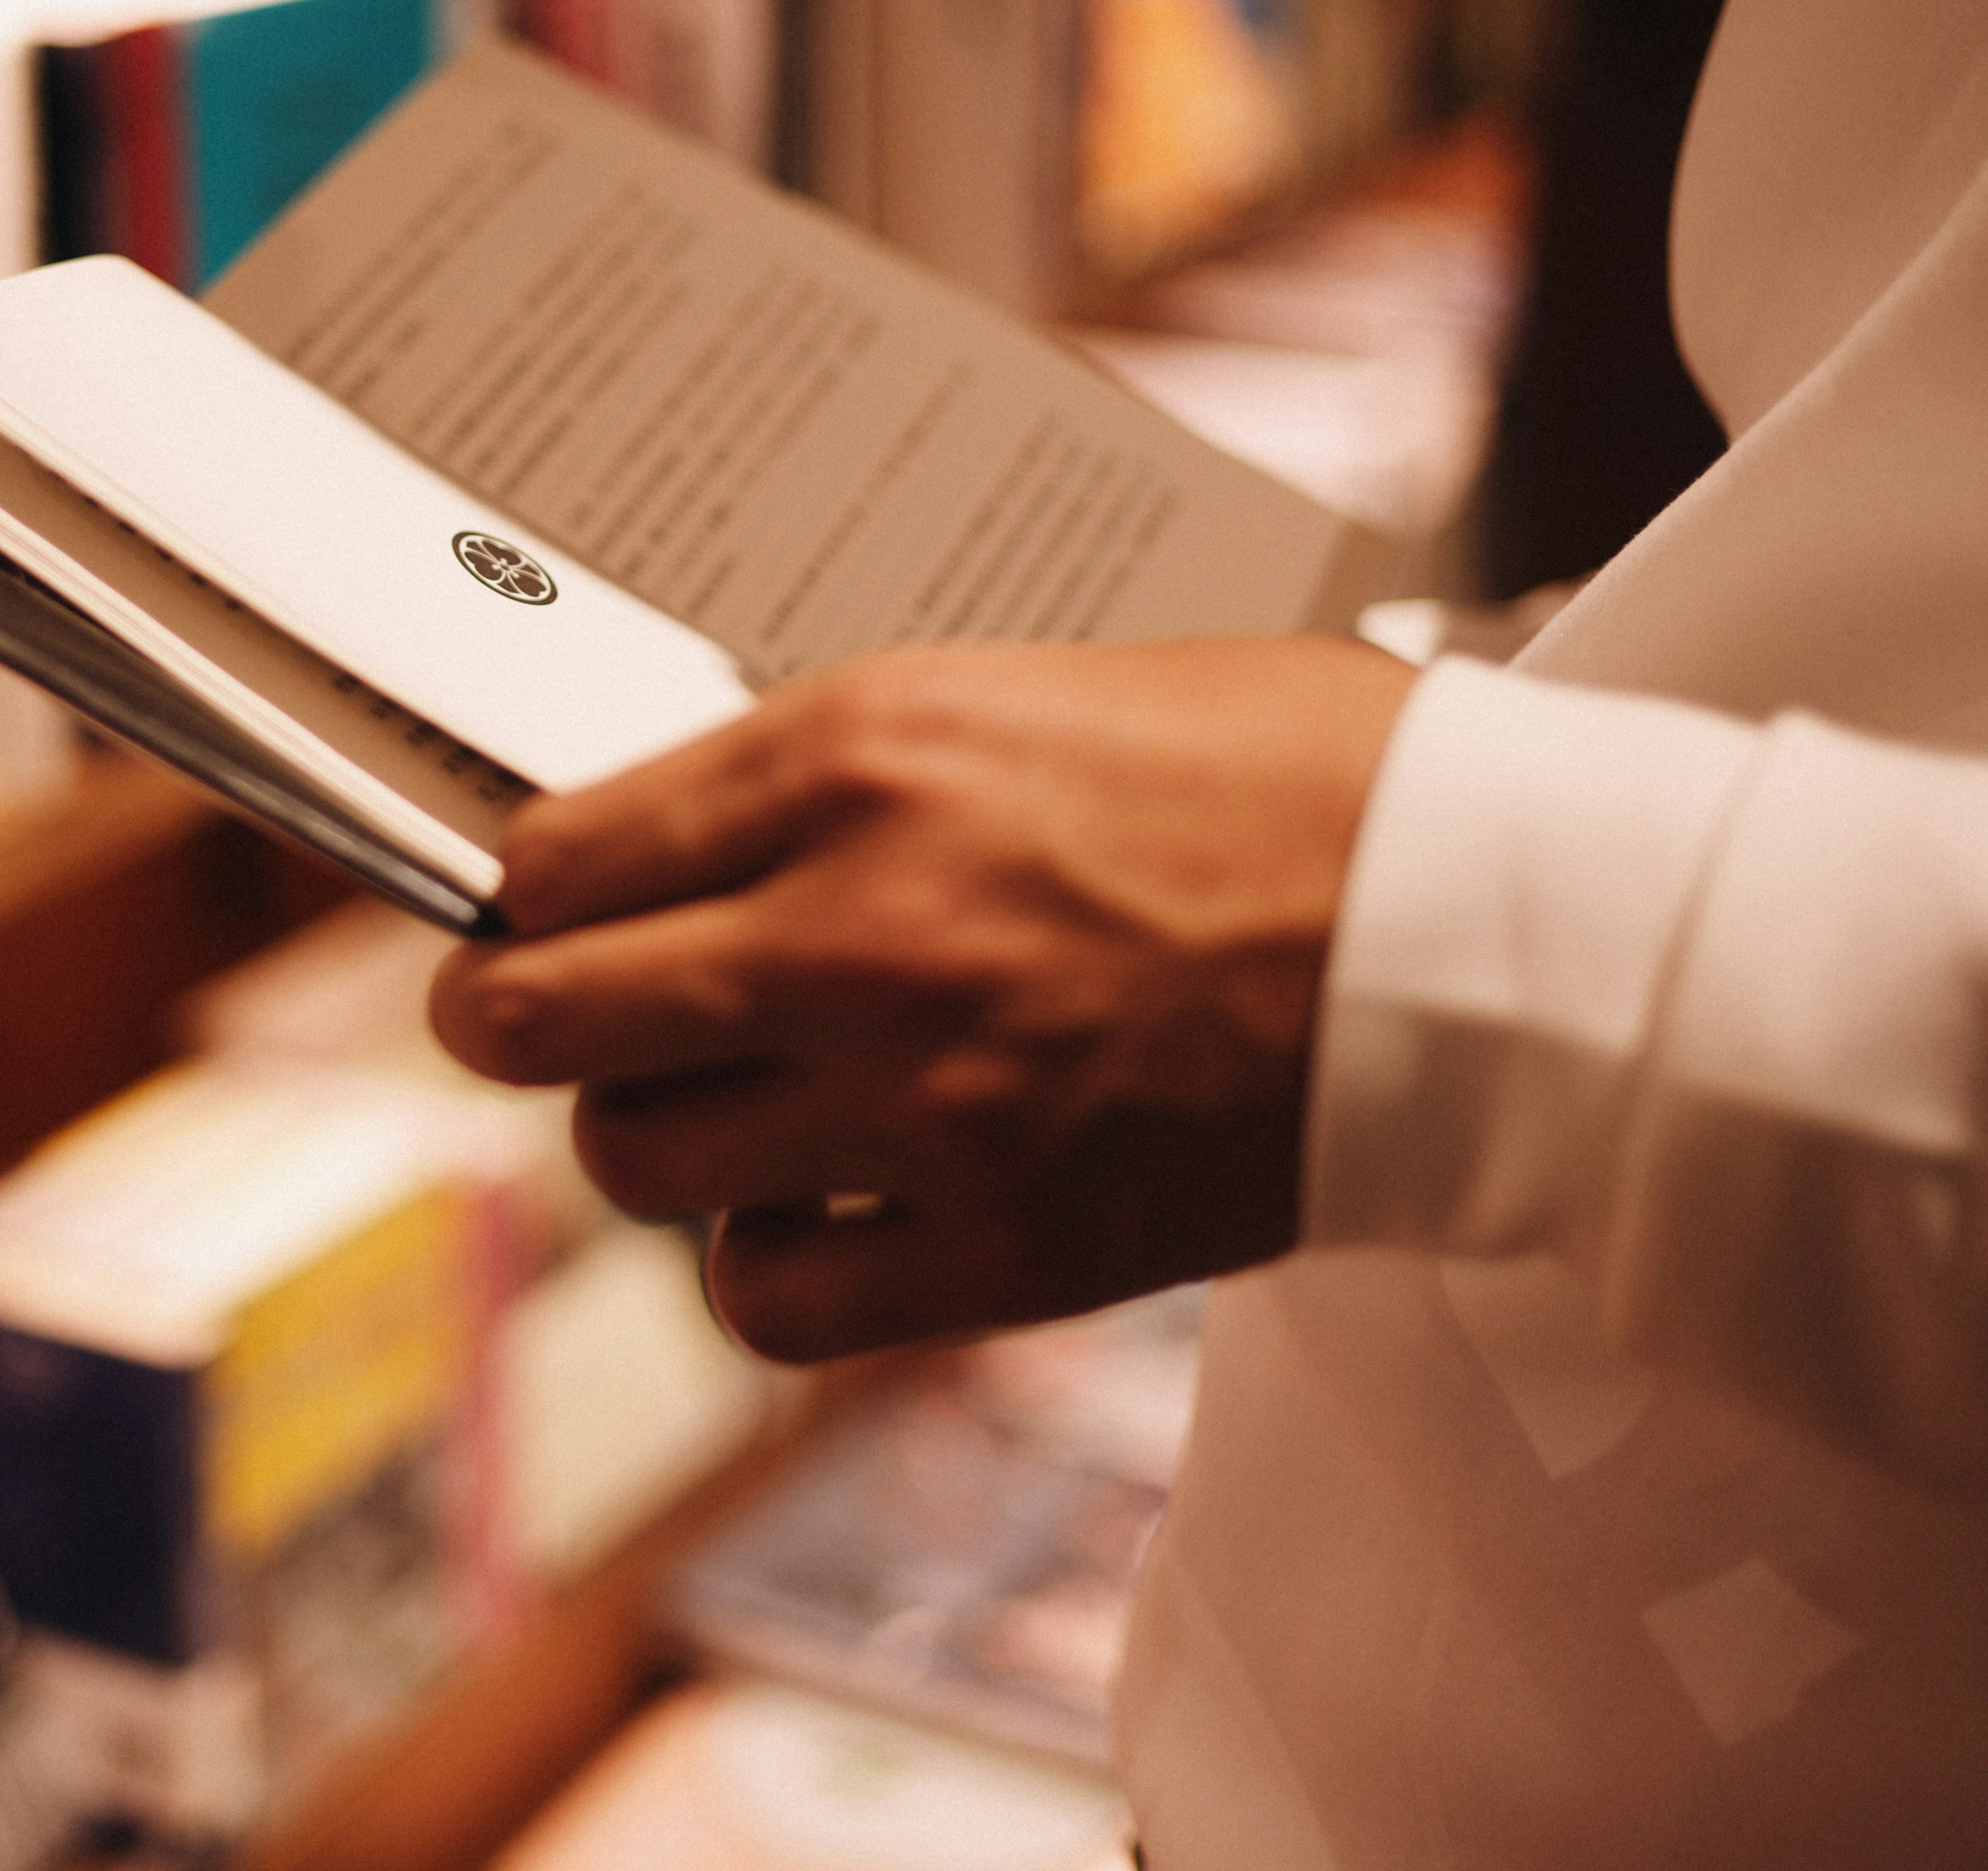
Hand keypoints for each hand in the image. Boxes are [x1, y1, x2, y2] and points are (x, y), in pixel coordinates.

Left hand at [430, 638, 1415, 1360]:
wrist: (1480, 923)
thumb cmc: (1279, 774)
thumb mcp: (1014, 687)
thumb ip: (833, 770)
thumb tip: (675, 841)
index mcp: (859, 759)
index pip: (555, 854)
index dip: (507, 892)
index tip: (517, 908)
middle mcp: (856, 931)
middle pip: (541, 1019)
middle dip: (507, 1017)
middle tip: (530, 1015)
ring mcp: (921, 1103)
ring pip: (635, 1165)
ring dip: (645, 1139)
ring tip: (706, 1104)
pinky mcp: (1002, 1245)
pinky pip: (769, 1300)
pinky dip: (759, 1265)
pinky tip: (807, 1213)